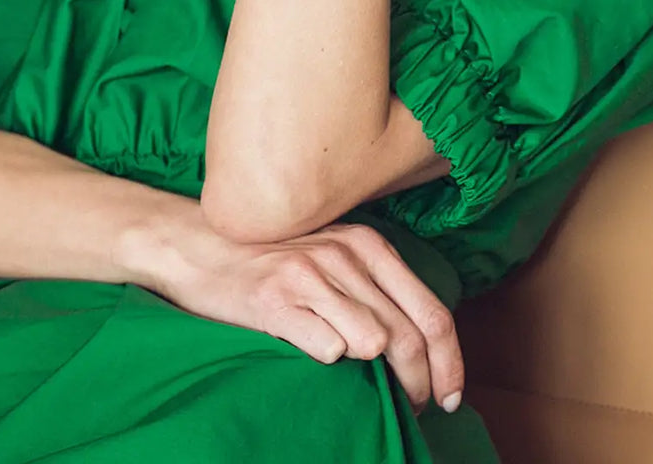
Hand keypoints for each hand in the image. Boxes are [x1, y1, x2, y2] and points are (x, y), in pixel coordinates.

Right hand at [151, 217, 464, 415]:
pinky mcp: (274, 300)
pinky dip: (325, 359)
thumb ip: (377, 290)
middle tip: (410, 408)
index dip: (450, 363)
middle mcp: (344, 254)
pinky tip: (310, 355)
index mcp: (368, 244)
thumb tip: (427, 350)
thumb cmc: (276, 261)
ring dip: (371, 378)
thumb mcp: (336, 259)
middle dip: (417, 385)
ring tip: (360, 389)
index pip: (432, 312)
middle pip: (407, 336)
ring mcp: (308, 274)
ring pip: (371, 343)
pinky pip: (325, 348)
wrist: (202, 247)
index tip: (450, 399)